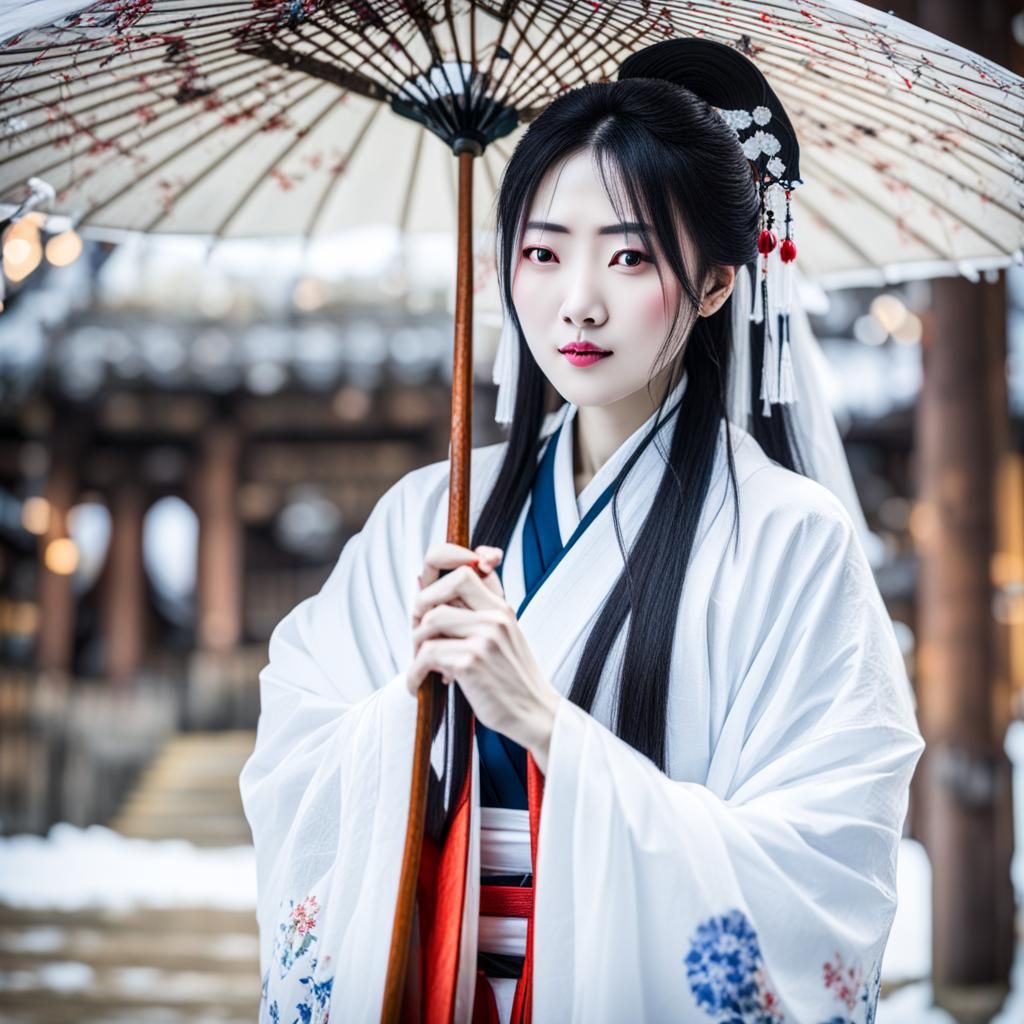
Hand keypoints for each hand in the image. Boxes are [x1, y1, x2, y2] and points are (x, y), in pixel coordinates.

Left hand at [408, 542, 559, 770]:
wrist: (536, 713)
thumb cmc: (512, 679)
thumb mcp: (503, 636)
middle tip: (420, 637)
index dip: (439, 577)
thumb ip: (474, 612)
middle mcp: (495, 617)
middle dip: (421, 610)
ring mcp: (484, 638)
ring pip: (430, 622)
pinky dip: (414, 672)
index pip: (465, 569)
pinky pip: (427, 655)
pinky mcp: (471, 662)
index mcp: (501, 608)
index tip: (427, 602)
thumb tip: (424, 584)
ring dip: (416, 647)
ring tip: (421, 665)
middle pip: (442, 590)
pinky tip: (418, 685)